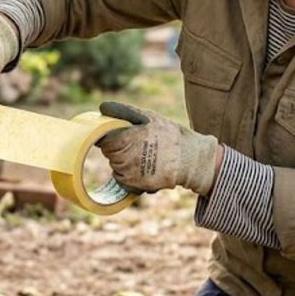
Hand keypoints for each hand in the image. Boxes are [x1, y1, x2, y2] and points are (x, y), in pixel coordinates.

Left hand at [95, 101, 221, 194]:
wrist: (191, 159)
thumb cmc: (169, 134)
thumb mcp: (148, 116)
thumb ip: (123, 112)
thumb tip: (102, 108)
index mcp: (125, 140)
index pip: (103, 140)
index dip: (111, 136)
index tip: (122, 134)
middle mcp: (125, 160)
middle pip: (109, 154)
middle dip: (119, 148)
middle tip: (139, 143)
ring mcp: (131, 175)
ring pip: (116, 167)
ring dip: (125, 162)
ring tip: (146, 155)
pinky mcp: (137, 187)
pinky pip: (125, 180)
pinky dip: (131, 175)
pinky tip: (146, 167)